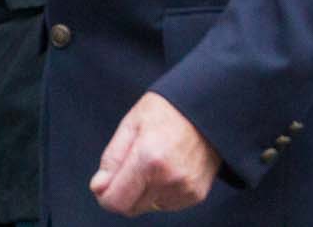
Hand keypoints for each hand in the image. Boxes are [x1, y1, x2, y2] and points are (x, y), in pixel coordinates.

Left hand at [90, 91, 221, 214]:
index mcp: (149, 158)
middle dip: (127, 192)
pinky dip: (165, 192)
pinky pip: (168, 204)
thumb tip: (99, 188)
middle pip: (131, 208)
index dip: (106, 193)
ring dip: (147, 192)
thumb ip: (112, 158)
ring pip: (149, 206)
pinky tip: (172, 168)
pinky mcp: (197, 192)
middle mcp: (169, 177)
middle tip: (136, 165)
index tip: (109, 180)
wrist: (212, 105)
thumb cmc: (171, 109)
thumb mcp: (132, 123)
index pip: (114, 202)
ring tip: (159, 163)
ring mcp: (186, 186)